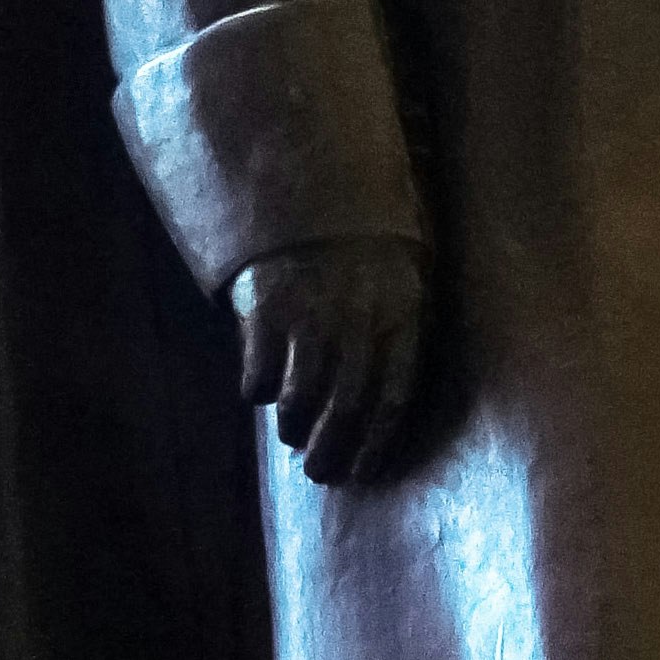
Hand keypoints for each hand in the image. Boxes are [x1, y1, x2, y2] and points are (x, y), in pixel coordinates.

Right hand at [232, 238, 432, 486]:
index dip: (375, 444)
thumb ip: (397, 331)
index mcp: (400, 314)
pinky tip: (258, 390)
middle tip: (317, 472)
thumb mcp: (399, 274)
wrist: (307, 184)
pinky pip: (260, 371)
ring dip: (293, 426)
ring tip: (289, 435)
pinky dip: (258, 389)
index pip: (393, 399)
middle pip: (345, 406)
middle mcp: (358, 319)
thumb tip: (384, 404)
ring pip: (301, 396)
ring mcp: (311, 312)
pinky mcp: (267, 305)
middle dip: (330, 449)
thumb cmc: (359, 241)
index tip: (361, 475)